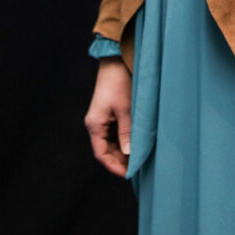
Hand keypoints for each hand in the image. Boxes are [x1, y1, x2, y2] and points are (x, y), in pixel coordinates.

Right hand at [84, 56, 131, 177]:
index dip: (114, 166)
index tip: (129, 174)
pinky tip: (136, 143)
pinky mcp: (110, 113)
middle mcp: (96, 124)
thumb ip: (126, 132)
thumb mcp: (125, 109)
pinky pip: (116, 132)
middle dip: (120, 160)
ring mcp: (103, 119)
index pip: (101, 154)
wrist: (116, 60)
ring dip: (124, 150)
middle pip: (106, 149)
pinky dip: (125, 139)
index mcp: (95, 125)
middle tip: (138, 168)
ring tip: (139, 158)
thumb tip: (129, 153)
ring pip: (112, 142)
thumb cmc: (119, 83)